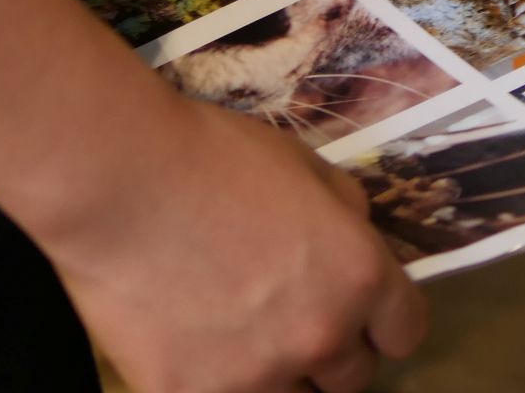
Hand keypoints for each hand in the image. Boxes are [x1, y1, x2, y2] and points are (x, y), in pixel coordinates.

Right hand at [37, 96, 424, 392]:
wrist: (120, 180)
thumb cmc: (212, 155)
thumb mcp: (304, 165)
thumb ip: (343, 214)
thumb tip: (352, 237)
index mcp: (358, 276)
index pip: (405, 334)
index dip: (381, 322)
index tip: (359, 317)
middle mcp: (319, 336)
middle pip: (352, 380)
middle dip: (329, 352)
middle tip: (287, 320)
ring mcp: (254, 376)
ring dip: (276, 377)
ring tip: (239, 338)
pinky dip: (210, 383)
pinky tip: (188, 349)